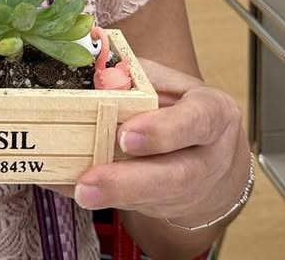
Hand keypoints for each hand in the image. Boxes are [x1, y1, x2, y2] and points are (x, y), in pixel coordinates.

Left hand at [72, 59, 248, 225]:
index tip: (125, 136)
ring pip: (156, 200)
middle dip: (129, 182)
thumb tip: (93, 76)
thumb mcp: (171, 84)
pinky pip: (135, 207)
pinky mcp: (170, 209)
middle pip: (176, 177)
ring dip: (113, 197)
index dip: (162, 131)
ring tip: (79, 191)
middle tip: (88, 182)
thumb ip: (137, 78)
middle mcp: (209, 159)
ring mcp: (193, 192)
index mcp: (213, 114)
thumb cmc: (183, 109)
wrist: (216, 158)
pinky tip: (68, 188)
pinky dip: (100, 198)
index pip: (197, 122)